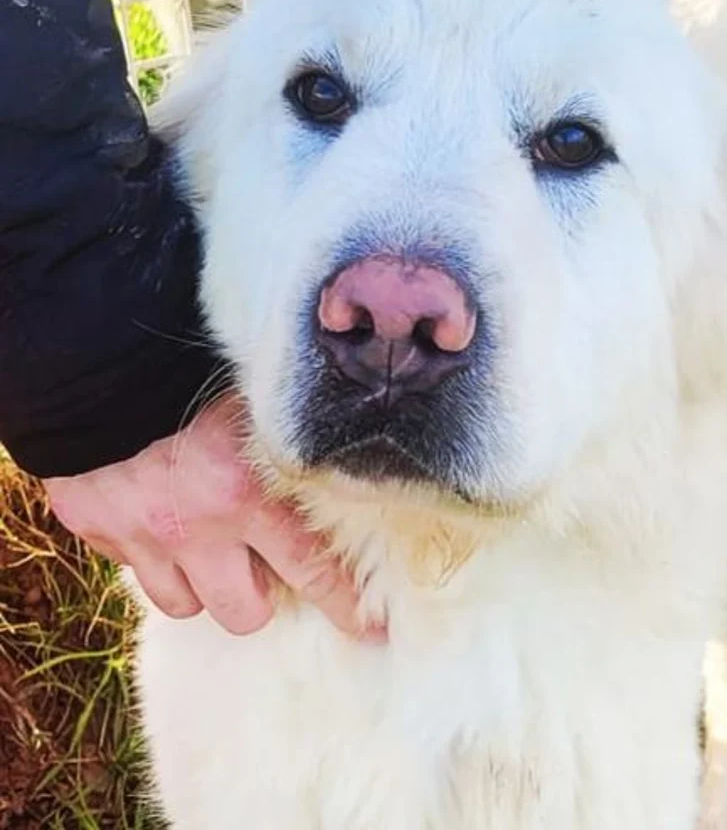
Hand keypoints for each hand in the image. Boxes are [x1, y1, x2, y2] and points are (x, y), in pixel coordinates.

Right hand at [45, 396, 369, 638]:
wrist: (94, 358)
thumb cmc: (192, 372)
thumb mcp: (258, 405)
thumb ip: (291, 445)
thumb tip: (342, 463)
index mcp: (249, 494)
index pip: (312, 571)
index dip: (344, 606)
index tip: (370, 630)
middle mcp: (198, 528)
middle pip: (245, 613)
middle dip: (261, 599)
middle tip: (265, 570)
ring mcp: (143, 536)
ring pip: (185, 605)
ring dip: (202, 584)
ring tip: (207, 546)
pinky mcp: (97, 531)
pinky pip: (133, 570)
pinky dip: (151, 557)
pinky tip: (159, 521)